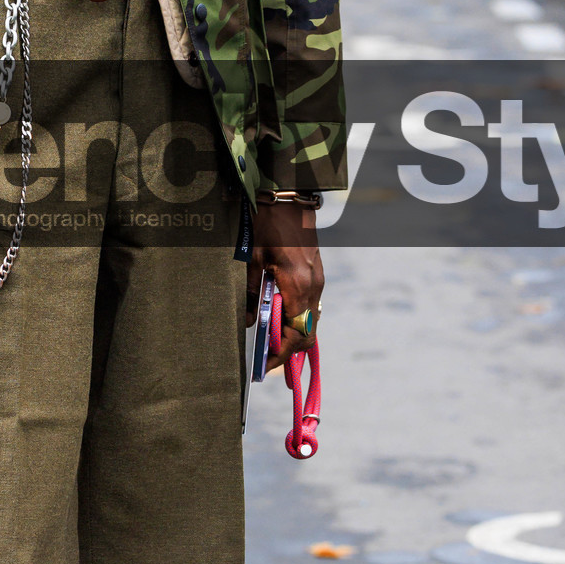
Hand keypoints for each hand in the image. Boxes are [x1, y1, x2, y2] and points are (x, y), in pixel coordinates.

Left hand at [249, 199, 323, 363]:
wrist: (288, 196)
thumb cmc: (266, 225)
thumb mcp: (251, 259)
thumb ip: (249, 293)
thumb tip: (246, 321)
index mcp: (298, 287)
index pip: (295, 335)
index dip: (280, 355)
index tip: (264, 367)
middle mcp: (313, 288)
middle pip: (307, 333)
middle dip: (288, 350)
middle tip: (265, 358)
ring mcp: (318, 280)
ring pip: (309, 320)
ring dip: (292, 334)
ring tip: (269, 341)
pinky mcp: (316, 273)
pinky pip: (309, 305)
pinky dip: (296, 318)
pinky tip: (277, 317)